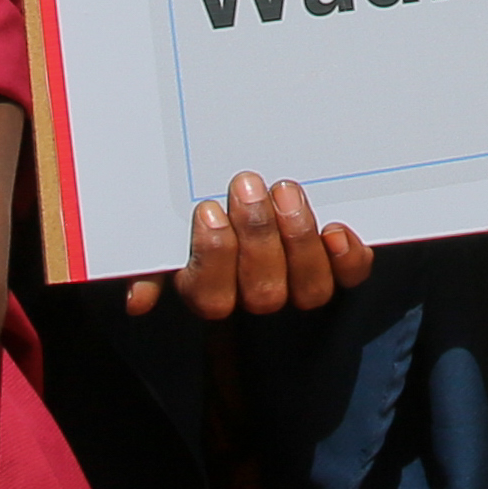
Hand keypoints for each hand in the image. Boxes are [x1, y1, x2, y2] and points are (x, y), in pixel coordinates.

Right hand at [122, 171, 374, 318]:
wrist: (255, 197)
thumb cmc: (208, 218)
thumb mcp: (167, 238)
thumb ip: (149, 263)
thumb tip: (137, 302)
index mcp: (210, 289)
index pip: (211, 296)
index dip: (213, 257)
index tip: (208, 210)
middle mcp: (257, 295)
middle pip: (262, 292)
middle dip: (256, 236)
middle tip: (248, 186)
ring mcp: (299, 285)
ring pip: (308, 289)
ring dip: (298, 239)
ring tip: (286, 193)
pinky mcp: (337, 269)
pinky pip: (349, 277)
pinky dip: (347, 257)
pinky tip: (335, 230)